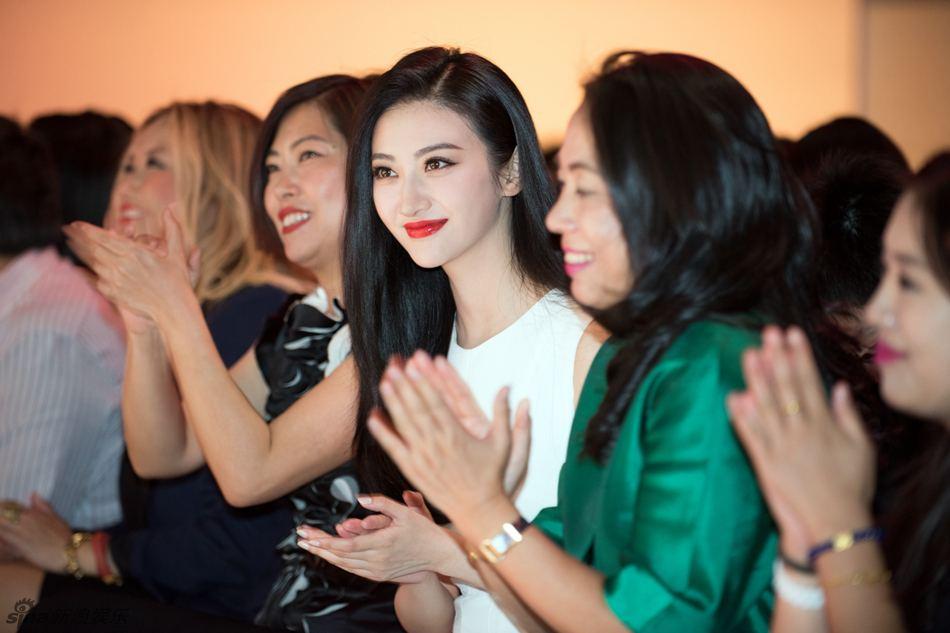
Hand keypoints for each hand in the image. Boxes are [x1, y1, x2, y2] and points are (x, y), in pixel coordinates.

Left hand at [0, 494, 71, 572]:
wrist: (70, 552)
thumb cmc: (63, 535)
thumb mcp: (55, 517)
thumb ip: (42, 505)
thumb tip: (33, 494)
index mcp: (31, 513)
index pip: (6, 506)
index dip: (1, 508)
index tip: (2, 512)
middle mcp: (23, 522)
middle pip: (0, 517)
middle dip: (0, 519)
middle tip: (2, 526)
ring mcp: (20, 535)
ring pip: (0, 530)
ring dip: (0, 531)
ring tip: (4, 534)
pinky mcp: (18, 549)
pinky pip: (3, 544)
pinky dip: (2, 543)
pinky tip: (4, 543)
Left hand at [63, 207, 199, 325]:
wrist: (173, 309)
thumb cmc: (177, 281)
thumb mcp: (177, 252)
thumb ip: (172, 228)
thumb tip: (171, 207)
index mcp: (136, 253)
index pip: (105, 238)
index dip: (88, 230)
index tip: (76, 224)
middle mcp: (123, 266)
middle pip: (94, 248)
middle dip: (79, 237)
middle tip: (67, 230)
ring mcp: (116, 281)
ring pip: (93, 263)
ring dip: (81, 252)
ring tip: (71, 243)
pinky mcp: (114, 294)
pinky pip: (95, 280)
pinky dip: (87, 272)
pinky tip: (79, 268)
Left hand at [297, 491, 454, 583]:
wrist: (438, 555)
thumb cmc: (424, 530)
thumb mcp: (406, 512)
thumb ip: (382, 503)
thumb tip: (360, 498)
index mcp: (383, 543)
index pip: (347, 545)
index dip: (326, 541)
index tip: (309, 536)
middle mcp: (378, 560)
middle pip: (341, 556)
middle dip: (319, 547)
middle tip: (301, 539)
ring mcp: (379, 570)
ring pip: (345, 564)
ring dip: (325, 555)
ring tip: (309, 546)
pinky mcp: (380, 575)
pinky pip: (354, 570)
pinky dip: (339, 562)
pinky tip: (329, 555)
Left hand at [368, 351, 529, 523]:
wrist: (478, 510)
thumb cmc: (491, 476)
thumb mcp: (503, 443)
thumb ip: (503, 414)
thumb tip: (507, 388)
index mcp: (457, 434)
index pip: (437, 402)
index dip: (424, 382)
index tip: (415, 365)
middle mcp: (437, 444)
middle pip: (417, 409)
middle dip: (404, 386)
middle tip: (392, 365)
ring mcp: (423, 457)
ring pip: (404, 425)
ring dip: (392, 402)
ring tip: (383, 382)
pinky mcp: (413, 470)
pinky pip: (394, 449)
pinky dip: (383, 433)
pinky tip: (373, 418)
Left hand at [727, 326, 875, 545]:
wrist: (834, 525)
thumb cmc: (853, 487)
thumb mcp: (861, 448)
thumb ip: (848, 416)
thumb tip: (839, 387)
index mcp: (824, 425)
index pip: (809, 382)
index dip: (799, 356)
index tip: (792, 334)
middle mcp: (801, 432)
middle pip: (786, 388)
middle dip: (777, 357)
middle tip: (768, 333)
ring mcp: (781, 448)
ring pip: (766, 407)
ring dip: (756, 379)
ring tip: (749, 354)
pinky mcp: (766, 464)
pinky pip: (751, 437)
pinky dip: (741, 417)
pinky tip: (733, 396)